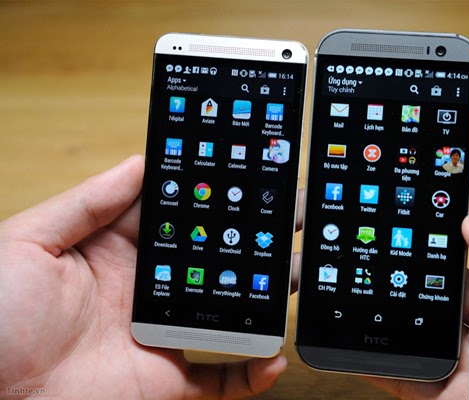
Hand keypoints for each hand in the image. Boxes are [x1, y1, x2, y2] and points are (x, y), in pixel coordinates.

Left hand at [0, 155, 292, 398]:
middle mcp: (146, 289)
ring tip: (300, 269)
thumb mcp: (27, 244)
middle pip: (213, 257)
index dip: (213, 194)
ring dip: (266, 293)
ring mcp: (161, 334)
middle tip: (293, 214)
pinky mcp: (168, 380)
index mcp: (116, 251)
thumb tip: (138, 163)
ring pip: (229, 310)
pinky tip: (275, 354)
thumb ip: (86, 203)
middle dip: (254, 237)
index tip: (249, 174)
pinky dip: (251, 371)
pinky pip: (221, 378)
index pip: (178, 215)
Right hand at [366, 179, 468, 398]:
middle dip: (420, 249)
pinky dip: (374, 359)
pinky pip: (400, 373)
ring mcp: (468, 365)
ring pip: (419, 322)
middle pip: (448, 276)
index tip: (445, 176)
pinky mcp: (442, 397)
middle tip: (387, 219)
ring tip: (362, 272)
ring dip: (391, 302)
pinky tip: (354, 340)